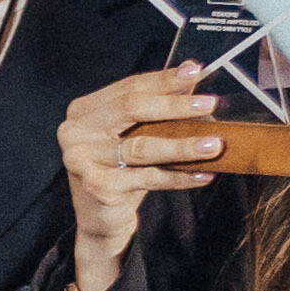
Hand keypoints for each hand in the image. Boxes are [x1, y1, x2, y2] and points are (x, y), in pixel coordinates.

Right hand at [53, 63, 224, 290]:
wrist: (100, 218)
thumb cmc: (120, 172)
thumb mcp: (133, 136)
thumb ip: (155, 110)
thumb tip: (191, 77)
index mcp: (84, 111)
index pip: (129, 88)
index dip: (163, 80)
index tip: (195, 72)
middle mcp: (76, 132)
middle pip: (131, 109)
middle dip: (174, 106)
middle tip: (209, 104)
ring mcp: (82, 160)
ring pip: (141, 147)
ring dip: (182, 145)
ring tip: (214, 144)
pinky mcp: (97, 186)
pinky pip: (147, 178)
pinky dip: (178, 177)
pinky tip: (202, 174)